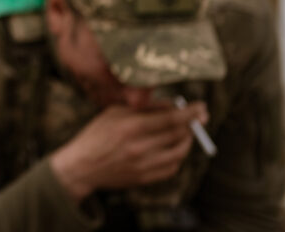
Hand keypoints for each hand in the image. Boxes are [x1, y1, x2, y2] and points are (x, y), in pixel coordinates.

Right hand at [50, 101, 207, 202]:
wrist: (82, 166)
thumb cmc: (97, 134)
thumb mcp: (115, 112)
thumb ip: (144, 108)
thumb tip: (172, 104)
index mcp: (131, 126)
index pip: (171, 119)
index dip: (190, 112)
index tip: (202, 106)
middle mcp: (139, 147)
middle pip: (178, 134)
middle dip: (193, 124)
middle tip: (199, 117)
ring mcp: (143, 165)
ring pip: (179, 153)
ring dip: (187, 141)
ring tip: (186, 133)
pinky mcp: (144, 179)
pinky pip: (171, 168)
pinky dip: (177, 157)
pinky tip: (173, 148)